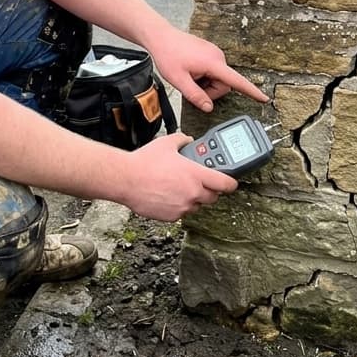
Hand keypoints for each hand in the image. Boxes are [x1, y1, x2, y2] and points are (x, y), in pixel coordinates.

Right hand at [123, 133, 237, 220]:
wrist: (125, 179)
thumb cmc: (145, 162)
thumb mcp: (166, 143)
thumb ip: (182, 140)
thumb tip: (188, 140)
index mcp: (196, 175)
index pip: (226, 184)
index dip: (230, 182)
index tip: (230, 181)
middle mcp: (192, 193)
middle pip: (213, 197)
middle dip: (209, 190)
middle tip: (200, 181)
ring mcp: (182, 207)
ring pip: (197, 206)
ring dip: (193, 198)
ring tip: (179, 187)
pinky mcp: (171, 216)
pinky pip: (181, 212)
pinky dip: (178, 205)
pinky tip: (167, 195)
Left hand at [153, 29, 267, 113]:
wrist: (161, 36)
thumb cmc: (168, 54)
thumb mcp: (179, 80)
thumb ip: (196, 96)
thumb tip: (208, 107)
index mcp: (213, 63)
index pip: (237, 81)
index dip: (252, 91)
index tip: (264, 98)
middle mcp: (218, 56)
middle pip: (223, 84)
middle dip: (209, 91)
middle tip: (191, 86)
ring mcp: (214, 53)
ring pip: (217, 78)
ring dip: (205, 83)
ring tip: (189, 76)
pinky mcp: (210, 53)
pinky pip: (212, 71)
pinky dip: (203, 76)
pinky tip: (190, 70)